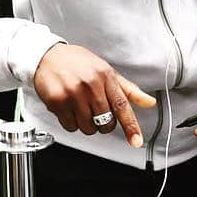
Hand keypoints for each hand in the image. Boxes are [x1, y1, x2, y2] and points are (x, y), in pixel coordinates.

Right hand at [33, 43, 154, 147]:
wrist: (47, 55)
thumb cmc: (77, 63)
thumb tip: (149, 102)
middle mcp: (91, 85)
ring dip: (85, 124)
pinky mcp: (58, 101)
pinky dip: (70, 122)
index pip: (122, 106)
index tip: (136, 141)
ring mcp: (74, 93)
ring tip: (79, 107)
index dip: (131, 126)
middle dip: (102, 123)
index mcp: (106, 76)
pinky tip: (67, 108)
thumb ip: (127, 89)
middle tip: (94, 111)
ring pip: (88, 128)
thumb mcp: (105, 70)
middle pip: (105, 122)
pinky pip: (70, 126)